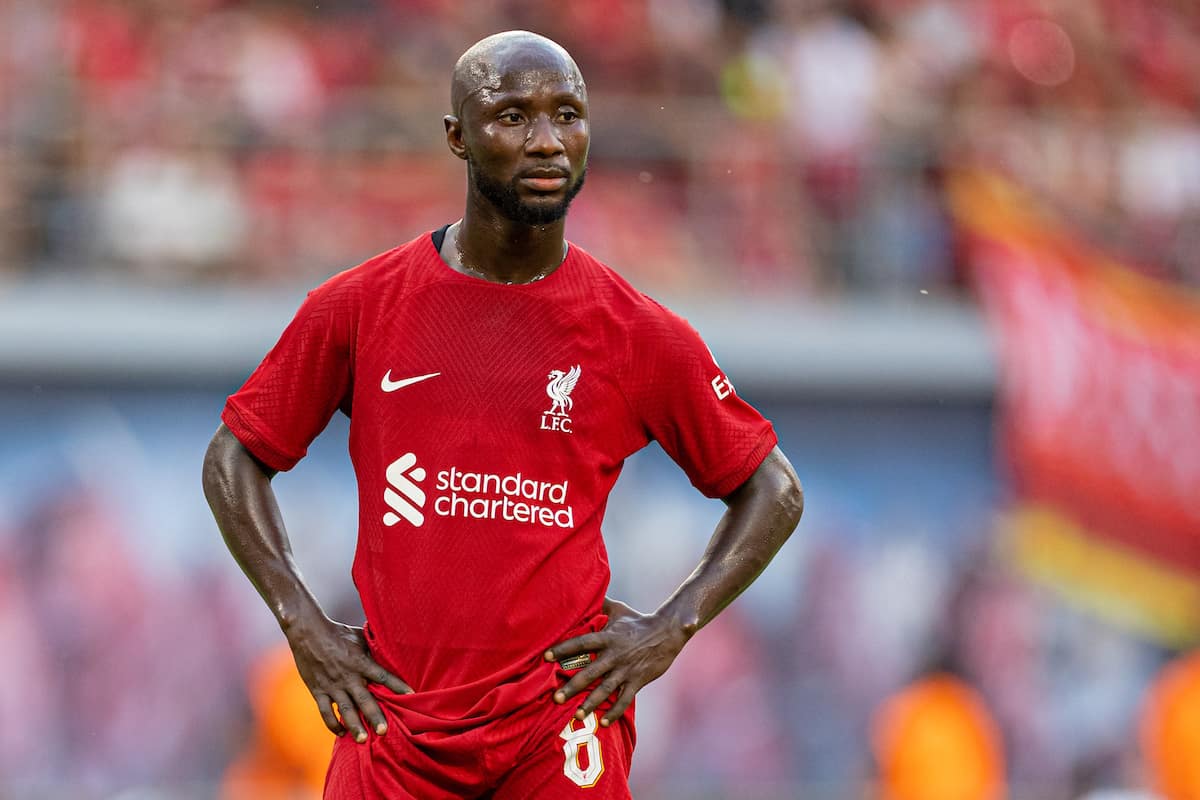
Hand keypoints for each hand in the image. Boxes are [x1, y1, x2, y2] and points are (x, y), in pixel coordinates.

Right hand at [284, 614, 412, 741]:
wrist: (308, 633)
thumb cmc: (339, 633)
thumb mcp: (360, 636)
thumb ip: (375, 647)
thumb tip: (394, 647)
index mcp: (361, 661)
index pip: (383, 676)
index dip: (398, 685)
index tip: (411, 695)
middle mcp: (348, 676)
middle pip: (364, 699)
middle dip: (374, 716)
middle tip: (384, 731)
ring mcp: (332, 685)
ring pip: (345, 709)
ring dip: (354, 725)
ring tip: (363, 740)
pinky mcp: (318, 690)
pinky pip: (325, 711)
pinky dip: (333, 724)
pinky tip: (341, 732)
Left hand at [544, 602, 689, 726]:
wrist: (667, 633)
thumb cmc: (638, 620)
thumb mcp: (618, 609)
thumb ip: (600, 603)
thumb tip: (583, 589)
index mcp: (608, 637)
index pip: (582, 643)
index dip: (564, 649)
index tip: (547, 657)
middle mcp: (614, 655)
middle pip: (590, 672)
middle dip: (572, 686)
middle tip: (556, 698)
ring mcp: (626, 670)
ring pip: (606, 690)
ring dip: (591, 703)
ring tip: (577, 714)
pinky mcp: (638, 681)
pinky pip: (625, 699)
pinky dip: (615, 712)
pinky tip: (604, 723)